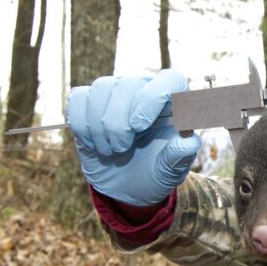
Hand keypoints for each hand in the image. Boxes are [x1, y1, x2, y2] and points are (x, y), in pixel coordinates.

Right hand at [67, 70, 200, 206]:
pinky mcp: (89, 103)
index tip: (139, 125)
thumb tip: (188, 141)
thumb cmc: (154, 173)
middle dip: (119, 123)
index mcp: (171, 103)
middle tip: (122, 149)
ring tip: (109, 150)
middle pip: (127, 85)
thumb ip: (179, 156)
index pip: (170, 79)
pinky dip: (81, 125)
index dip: (153, 97)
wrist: (125, 186)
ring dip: (100, 126)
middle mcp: (144, 91)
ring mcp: (115, 94)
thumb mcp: (170, 171)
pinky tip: (92, 144)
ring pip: (101, 88)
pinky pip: (78, 99)